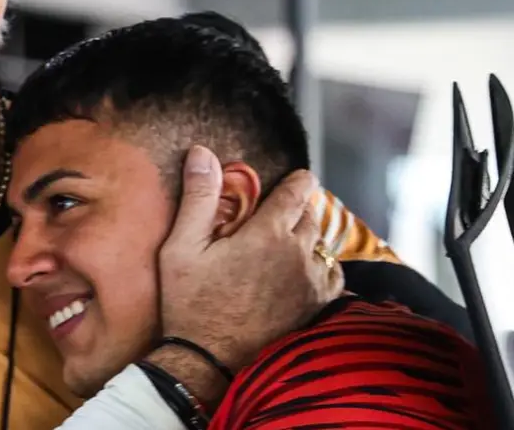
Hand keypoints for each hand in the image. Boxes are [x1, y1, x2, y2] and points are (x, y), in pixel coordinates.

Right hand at [156, 146, 343, 370]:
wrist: (208, 361)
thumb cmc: (190, 303)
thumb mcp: (182, 247)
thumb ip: (198, 197)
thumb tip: (202, 153)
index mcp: (267, 233)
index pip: (298, 191)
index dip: (299, 180)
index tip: (296, 178)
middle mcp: (297, 254)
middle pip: (310, 216)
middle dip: (297, 210)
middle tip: (278, 215)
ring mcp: (310, 283)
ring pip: (322, 245)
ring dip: (308, 239)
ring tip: (288, 243)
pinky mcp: (314, 308)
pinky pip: (332, 276)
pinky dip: (321, 268)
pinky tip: (302, 272)